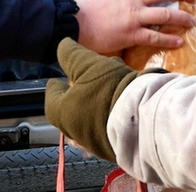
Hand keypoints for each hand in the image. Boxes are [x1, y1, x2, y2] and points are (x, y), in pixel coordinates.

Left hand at [45, 38, 163, 162]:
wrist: (143, 118)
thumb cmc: (109, 89)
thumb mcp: (87, 63)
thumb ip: (71, 55)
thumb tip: (62, 46)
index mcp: (62, 114)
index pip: (52, 97)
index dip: (56, 85)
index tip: (58, 80)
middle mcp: (75, 133)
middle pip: (72, 110)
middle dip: (78, 94)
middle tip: (86, 82)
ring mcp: (95, 143)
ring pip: (90, 119)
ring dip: (95, 104)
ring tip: (108, 89)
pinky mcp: (114, 148)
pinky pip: (108, 128)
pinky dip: (110, 115)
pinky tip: (121, 104)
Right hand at [73, 0, 195, 53]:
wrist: (74, 23)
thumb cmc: (85, 10)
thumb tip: (131, 3)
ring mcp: (135, 17)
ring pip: (165, 15)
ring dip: (182, 18)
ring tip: (192, 22)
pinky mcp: (132, 34)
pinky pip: (156, 37)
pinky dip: (169, 39)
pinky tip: (179, 41)